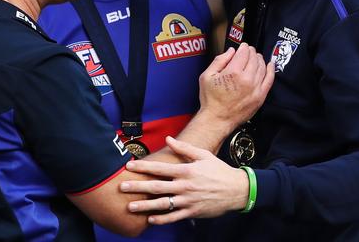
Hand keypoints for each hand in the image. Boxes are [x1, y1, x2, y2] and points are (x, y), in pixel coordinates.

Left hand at [121, 136, 248, 223]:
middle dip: (138, 187)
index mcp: (186, 171)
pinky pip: (174, 217)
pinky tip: (150, 219)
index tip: (129, 166)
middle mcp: (185, 186)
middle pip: (157, 187)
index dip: (143, 167)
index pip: (160, 168)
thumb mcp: (203, 155)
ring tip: (130, 207)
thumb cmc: (218, 170)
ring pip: (163, 204)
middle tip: (122, 187)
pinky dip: (162, 219)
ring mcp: (188, 200)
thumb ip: (184, 148)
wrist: (236, 190)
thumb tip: (168, 139)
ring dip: (145, 206)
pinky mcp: (192, 212)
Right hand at [198, 43, 274, 129]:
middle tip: (248, 50)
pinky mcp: (260, 96)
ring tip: (256, 56)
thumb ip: (219, 60)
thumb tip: (231, 51)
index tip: (242, 46)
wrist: (217, 119)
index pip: (243, 53)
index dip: (243, 47)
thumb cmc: (211, 100)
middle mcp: (247, 79)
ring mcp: (255, 88)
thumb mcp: (207, 76)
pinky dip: (271, 70)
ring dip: (259, 59)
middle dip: (251, 51)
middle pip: (253, 58)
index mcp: (233, 72)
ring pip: (262, 67)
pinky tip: (270, 65)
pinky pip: (269, 80)